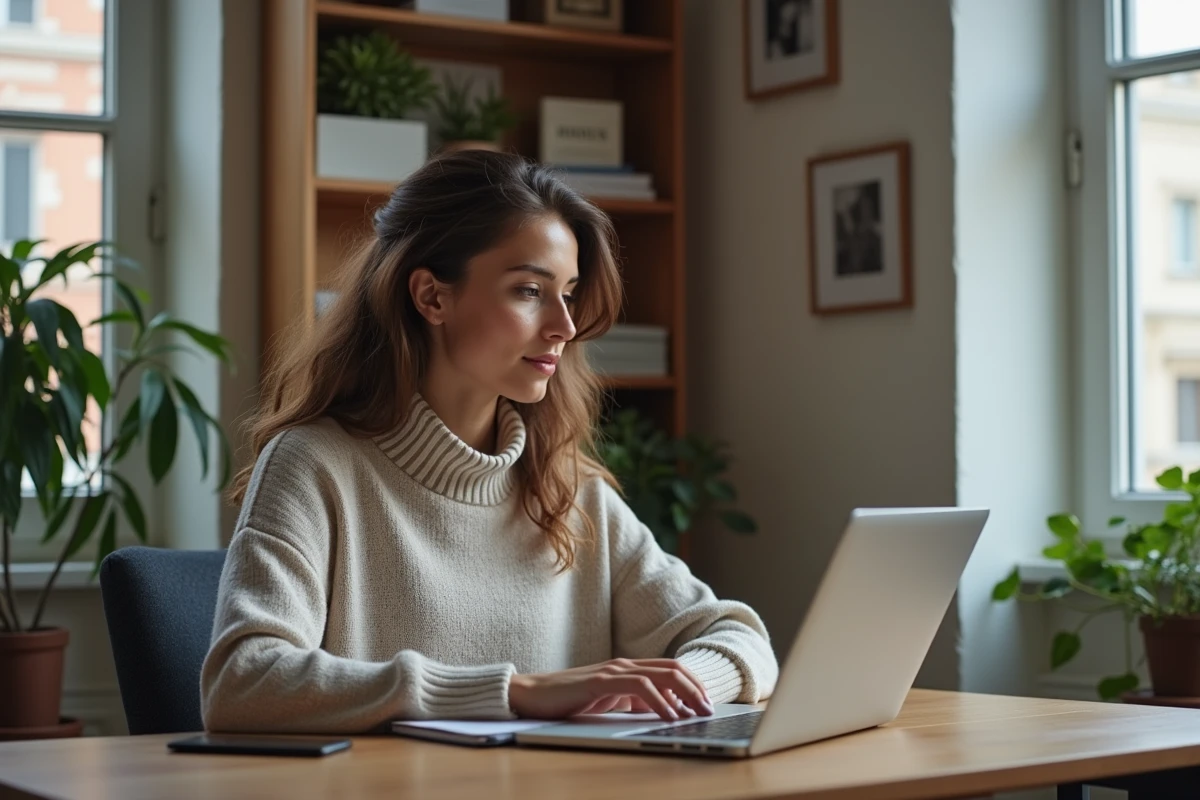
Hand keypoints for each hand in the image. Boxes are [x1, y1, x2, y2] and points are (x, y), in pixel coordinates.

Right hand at [508, 658, 713, 721]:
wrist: (532, 695)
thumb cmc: (568, 701)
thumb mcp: (608, 703)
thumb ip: (632, 703)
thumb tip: (663, 712)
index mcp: (627, 668)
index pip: (670, 669)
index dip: (692, 683)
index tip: (706, 702)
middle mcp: (623, 664)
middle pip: (672, 668)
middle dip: (696, 688)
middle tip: (710, 709)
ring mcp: (612, 670)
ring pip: (661, 674)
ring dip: (684, 694)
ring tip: (696, 713)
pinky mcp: (600, 681)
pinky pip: (638, 687)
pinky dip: (658, 700)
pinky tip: (669, 715)